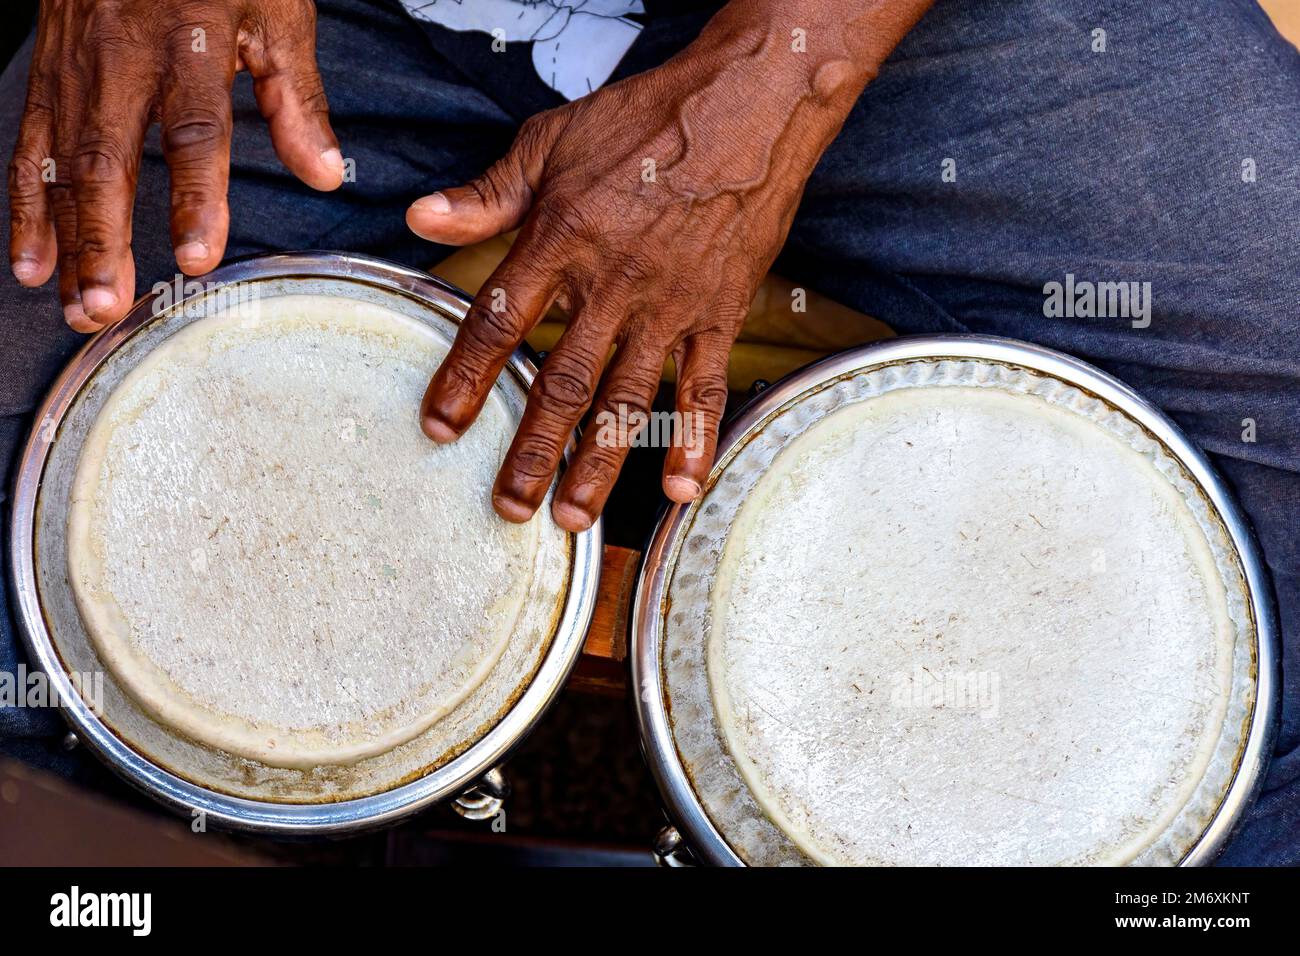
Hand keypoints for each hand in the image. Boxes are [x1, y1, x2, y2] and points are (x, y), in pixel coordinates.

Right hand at [8, 0, 343, 331]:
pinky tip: (32, 262)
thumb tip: (326, 174)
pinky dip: (28, 208)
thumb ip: (295, 98)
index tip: (198, 256)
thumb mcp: (274, 14)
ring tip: (77, 307)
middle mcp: (120, 59)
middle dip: (105, 240)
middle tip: (111, 305)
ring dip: (67, 242)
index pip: (192, 132)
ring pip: (62, 165)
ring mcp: (75, 68)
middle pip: (108, 161)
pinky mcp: (49, 74)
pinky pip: (31, 148)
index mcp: (188, 46)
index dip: (195, 198)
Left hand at [408, 3, 907, 531]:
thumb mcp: (550, 141)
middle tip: (508, 507)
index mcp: (560, 238)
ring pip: (628, 398)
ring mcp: (670, 305)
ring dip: (598, 464)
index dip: (464, 379)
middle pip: (563, 382)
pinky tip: (683, 488)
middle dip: (530, 450)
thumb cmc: (644, 120)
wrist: (746, 106)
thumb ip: (488, 193)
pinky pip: (705, 386)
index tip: (439, 426)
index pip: (499, 322)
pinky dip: (694, 439)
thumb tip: (420, 218)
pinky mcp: (719, 312)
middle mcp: (612, 284)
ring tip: (573, 517)